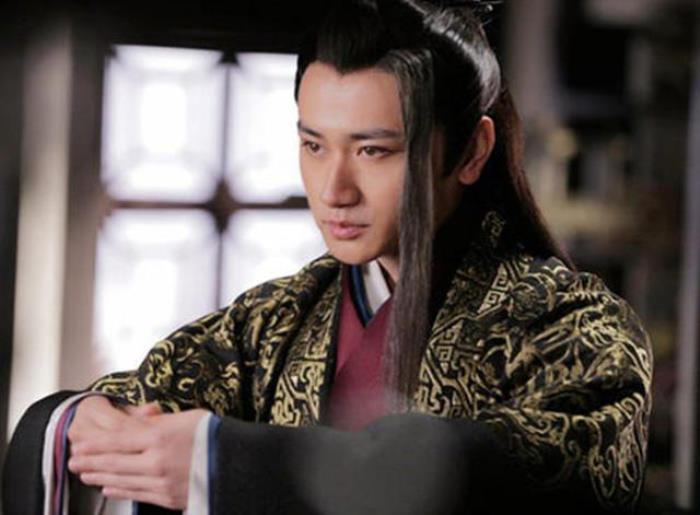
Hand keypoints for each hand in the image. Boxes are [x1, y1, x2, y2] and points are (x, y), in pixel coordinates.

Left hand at [68, 397, 207, 509]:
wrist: (238, 462)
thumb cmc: (214, 435)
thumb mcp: (187, 417)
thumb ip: (158, 421)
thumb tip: (135, 422)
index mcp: (160, 436)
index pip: (118, 440)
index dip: (95, 444)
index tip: (79, 444)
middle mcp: (157, 460)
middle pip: (115, 461)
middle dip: (90, 461)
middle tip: (73, 461)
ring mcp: (161, 482)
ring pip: (122, 479)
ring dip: (99, 476)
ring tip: (84, 474)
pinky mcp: (168, 497)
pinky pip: (137, 494)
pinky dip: (119, 490)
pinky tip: (108, 487)